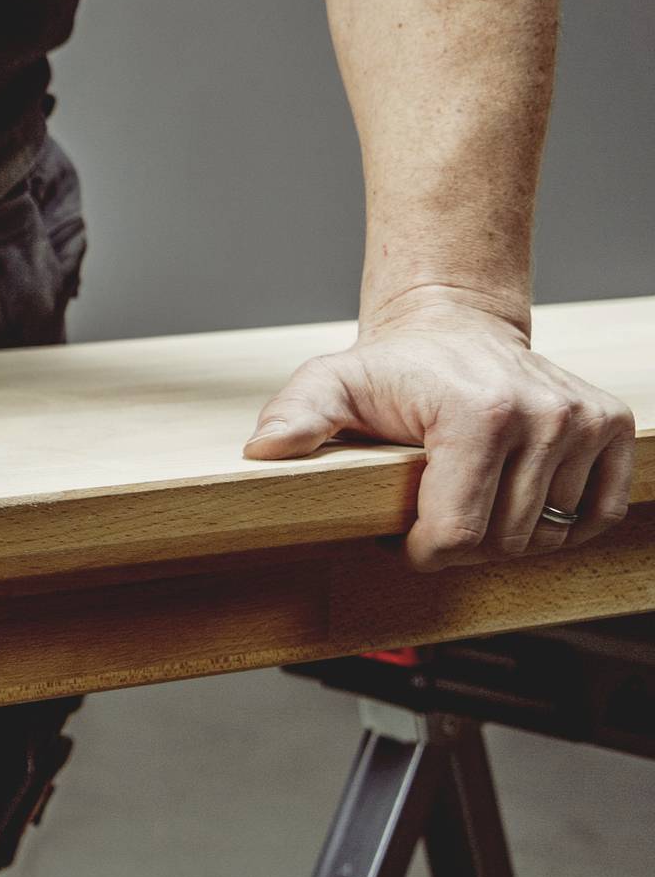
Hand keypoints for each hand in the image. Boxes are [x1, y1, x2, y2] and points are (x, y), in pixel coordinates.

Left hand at [245, 289, 636, 567]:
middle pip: (501, 542)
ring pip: (547, 537)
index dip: (420, 550)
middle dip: (458, 545)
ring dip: (504, 536)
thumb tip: (263, 452)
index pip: (455, 534)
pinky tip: (518, 502)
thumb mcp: (330, 384)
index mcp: (479, 413)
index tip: (400, 531)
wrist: (455, 326)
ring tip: (467, 501)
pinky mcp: (612, 427)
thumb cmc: (393, 366)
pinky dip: (560, 525)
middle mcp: (544, 416)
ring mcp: (584, 421)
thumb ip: (296, 418)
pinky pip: (598, 516)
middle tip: (430, 514)